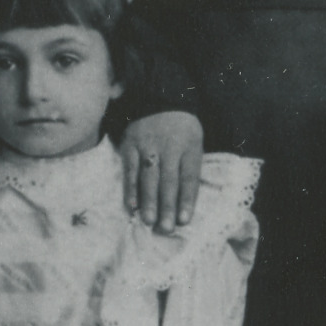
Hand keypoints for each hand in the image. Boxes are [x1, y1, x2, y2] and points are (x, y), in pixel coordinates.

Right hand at [121, 111, 204, 232]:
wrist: (160, 97)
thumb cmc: (182, 129)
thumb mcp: (195, 142)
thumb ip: (190, 169)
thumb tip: (185, 204)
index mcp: (189, 147)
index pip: (189, 177)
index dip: (187, 199)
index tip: (184, 220)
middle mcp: (169, 147)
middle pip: (169, 180)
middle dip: (167, 206)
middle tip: (166, 228)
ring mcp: (148, 146)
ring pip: (149, 177)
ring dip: (149, 201)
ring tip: (150, 221)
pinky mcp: (130, 145)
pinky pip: (130, 169)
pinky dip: (131, 188)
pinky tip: (132, 205)